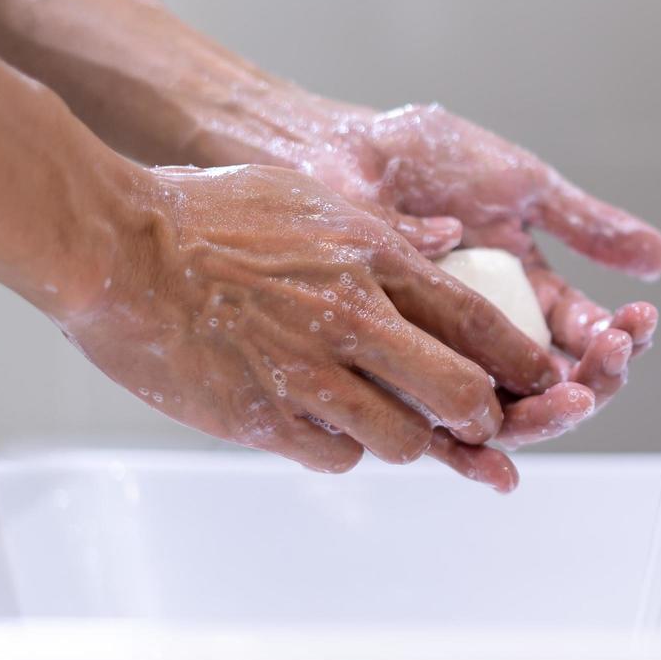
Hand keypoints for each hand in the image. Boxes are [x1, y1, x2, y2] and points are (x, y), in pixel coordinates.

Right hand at [56, 164, 585, 490]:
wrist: (117, 246)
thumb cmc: (210, 215)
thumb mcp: (313, 201)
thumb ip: (386, 232)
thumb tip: (446, 241)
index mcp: (375, 261)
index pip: (480, 323)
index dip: (521, 363)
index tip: (542, 382)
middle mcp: (354, 320)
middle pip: (461, 396)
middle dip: (481, 421)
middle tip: (476, 426)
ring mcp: (310, 374)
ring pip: (403, 442)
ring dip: (405, 439)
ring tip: (379, 418)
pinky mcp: (264, 419)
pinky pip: (336, 458)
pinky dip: (339, 450)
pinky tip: (317, 425)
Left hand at [281, 102, 660, 441]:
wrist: (342, 149)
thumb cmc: (424, 158)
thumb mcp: (524, 188)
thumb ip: (590, 227)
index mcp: (528, 292)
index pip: (585, 338)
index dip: (618, 340)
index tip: (635, 323)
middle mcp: (493, 334)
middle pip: (558, 386)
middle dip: (596, 381)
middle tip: (611, 360)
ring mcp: (449, 355)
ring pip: (510, 413)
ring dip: (552, 416)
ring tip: (577, 396)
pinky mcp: (401, 373)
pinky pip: (438, 430)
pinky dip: (472, 456)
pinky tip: (501, 468)